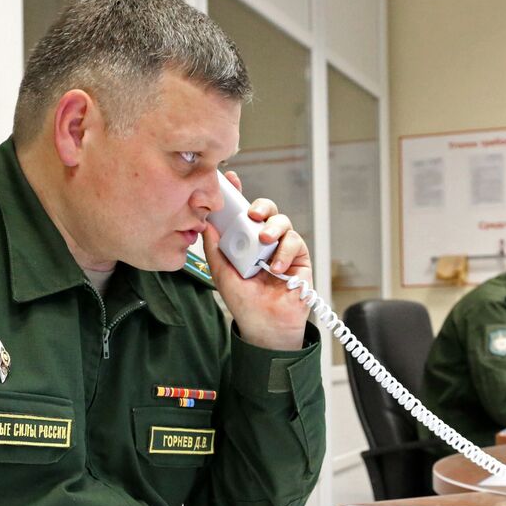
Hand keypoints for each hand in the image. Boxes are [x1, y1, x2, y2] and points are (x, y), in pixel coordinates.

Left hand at [202, 171, 310, 350]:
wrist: (264, 325)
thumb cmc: (243, 302)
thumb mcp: (221, 272)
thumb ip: (214, 247)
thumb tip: (207, 222)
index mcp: (244, 241)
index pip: (241, 212)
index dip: (238, 194)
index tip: (232, 180)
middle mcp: (263, 241)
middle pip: (266, 211)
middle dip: (261, 207)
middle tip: (253, 215)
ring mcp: (282, 247)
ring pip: (282, 222)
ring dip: (274, 228)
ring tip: (265, 241)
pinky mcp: (299, 257)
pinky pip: (295, 241)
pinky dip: (286, 250)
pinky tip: (277, 266)